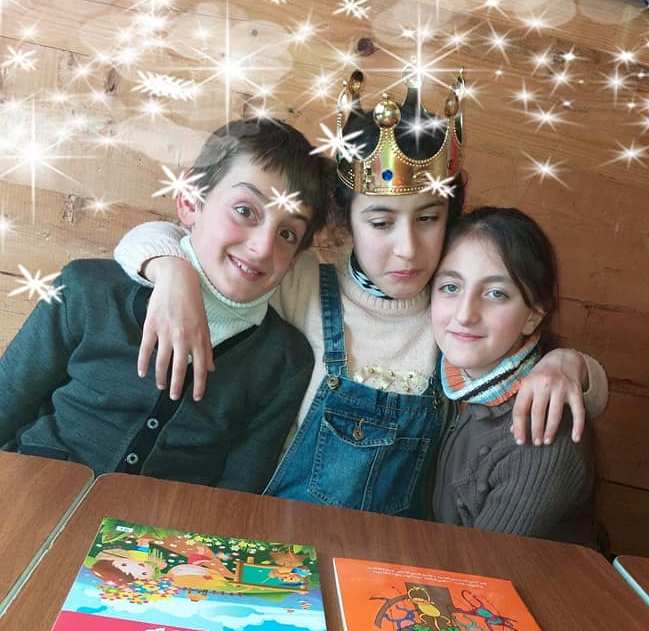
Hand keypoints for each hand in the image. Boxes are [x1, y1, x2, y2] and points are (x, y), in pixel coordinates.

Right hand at [138, 256, 213, 400]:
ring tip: (160, 386)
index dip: (198, 384)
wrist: (178, 280)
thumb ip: (207, 348)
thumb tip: (211, 369)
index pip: (200, 366)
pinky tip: (143, 373)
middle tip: (174, 397)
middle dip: (177, 385)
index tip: (196, 397)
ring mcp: (166, 332)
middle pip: (179, 368)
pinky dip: (143, 363)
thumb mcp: (204, 325)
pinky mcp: (151, 326)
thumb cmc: (193, 304)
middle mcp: (183, 337)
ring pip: (162, 361)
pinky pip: (146, 349)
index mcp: (198, 337)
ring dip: (160, 377)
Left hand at [511, 349, 586, 445]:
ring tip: (547, 441)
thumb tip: (513, 430)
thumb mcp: (527, 385)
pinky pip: (578, 412)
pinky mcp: (576, 391)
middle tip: (536, 443)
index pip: (520, 409)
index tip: (520, 441)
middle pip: (537, 412)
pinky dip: (578, 426)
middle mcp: (544, 384)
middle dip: (535, 430)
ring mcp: (561, 387)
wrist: (563, 358)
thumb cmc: (540, 376)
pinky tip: (576, 439)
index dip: (519, 427)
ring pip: (555, 413)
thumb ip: (521, 406)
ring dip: (551, 430)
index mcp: (528, 384)